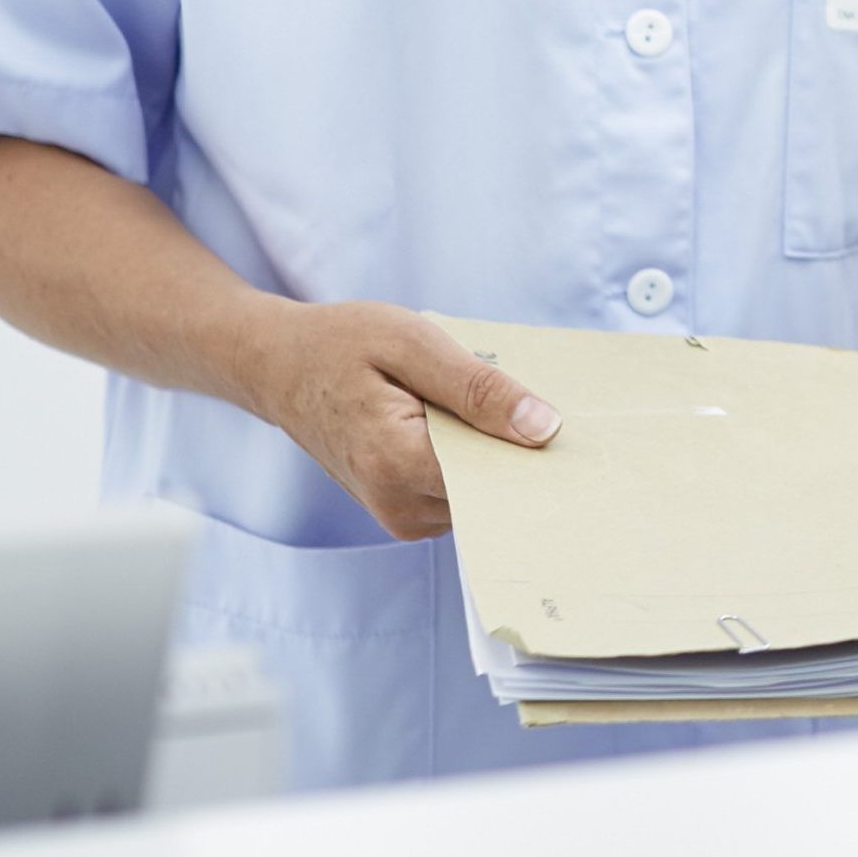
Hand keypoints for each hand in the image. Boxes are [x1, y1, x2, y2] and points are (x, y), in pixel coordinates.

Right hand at [239, 299, 561, 540]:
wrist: (277, 365)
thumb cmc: (338, 344)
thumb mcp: (412, 342)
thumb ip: (478, 388)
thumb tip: (545, 427)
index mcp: (399, 463)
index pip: (498, 476)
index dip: (540, 451)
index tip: (581, 431)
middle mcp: (399, 504)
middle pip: (494, 486)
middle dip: (522, 447)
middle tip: (549, 403)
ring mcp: (399, 514)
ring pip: (481, 490)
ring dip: (497, 449)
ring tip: (501, 403)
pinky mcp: (403, 508)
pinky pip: (461, 488)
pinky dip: (475, 455)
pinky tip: (475, 419)